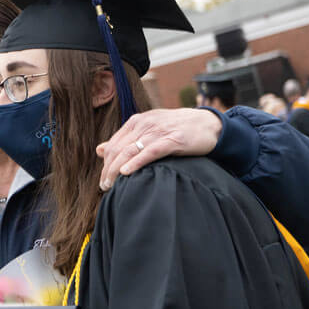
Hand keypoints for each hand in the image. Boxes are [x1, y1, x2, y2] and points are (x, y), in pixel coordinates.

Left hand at [96, 108, 223, 189]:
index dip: (105, 163)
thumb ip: (125, 139)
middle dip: (108, 169)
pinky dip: (136, 162)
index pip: (113, 144)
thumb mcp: (149, 130)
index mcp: (137, 121)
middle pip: (118, 149)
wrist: (209, 124)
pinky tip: (126, 173)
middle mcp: (145, 124)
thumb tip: (99, 149)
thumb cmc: (178, 129)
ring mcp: (158, 131)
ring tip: (110, 185)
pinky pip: (150, 152)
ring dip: (116, 169)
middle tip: (104, 186)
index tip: (103, 179)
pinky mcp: (173, 140)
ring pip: (130, 151)